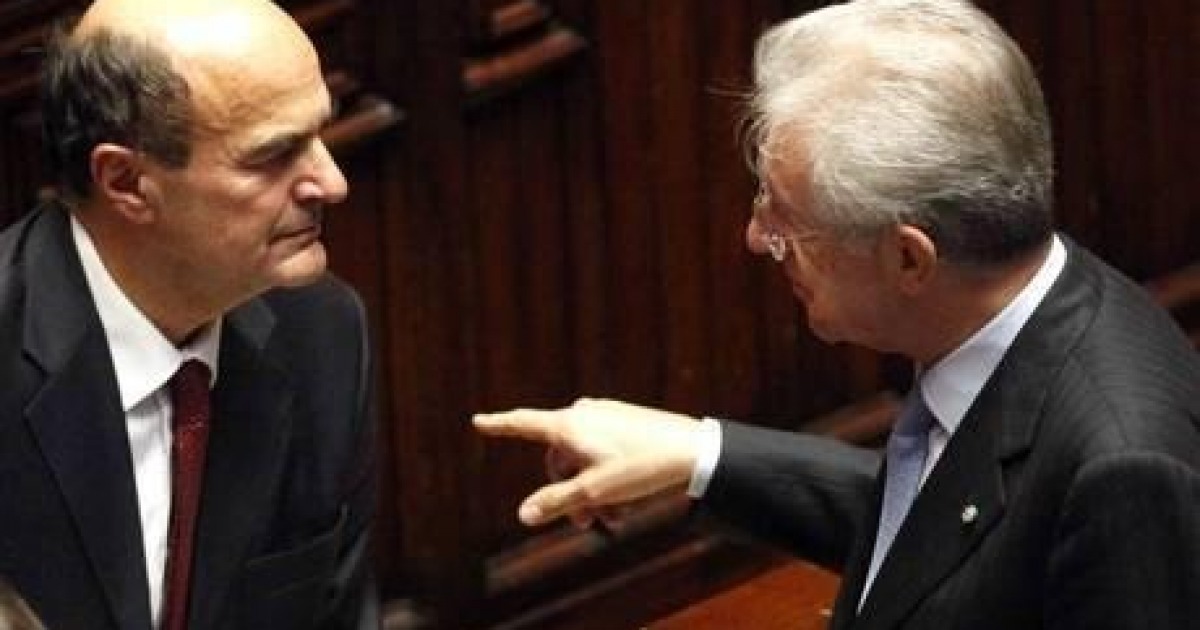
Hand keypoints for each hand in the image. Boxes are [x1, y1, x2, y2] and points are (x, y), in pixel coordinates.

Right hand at [473, 398, 702, 527]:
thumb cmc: (640, 468)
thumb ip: (557, 502)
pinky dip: (607, 477)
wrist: (691, 449)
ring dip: (591, 490)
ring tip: (615, 516)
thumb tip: (524, 514)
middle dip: (568, 491)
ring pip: (583, 459)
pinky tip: (627, 500)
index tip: (478, 422)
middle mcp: (583, 413)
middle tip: (586, 524)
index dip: (499, 425)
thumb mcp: (594, 491)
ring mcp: (605, 416)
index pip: (524, 423)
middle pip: (558, 458)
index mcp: (569, 424)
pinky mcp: (625, 421)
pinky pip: (603, 452)